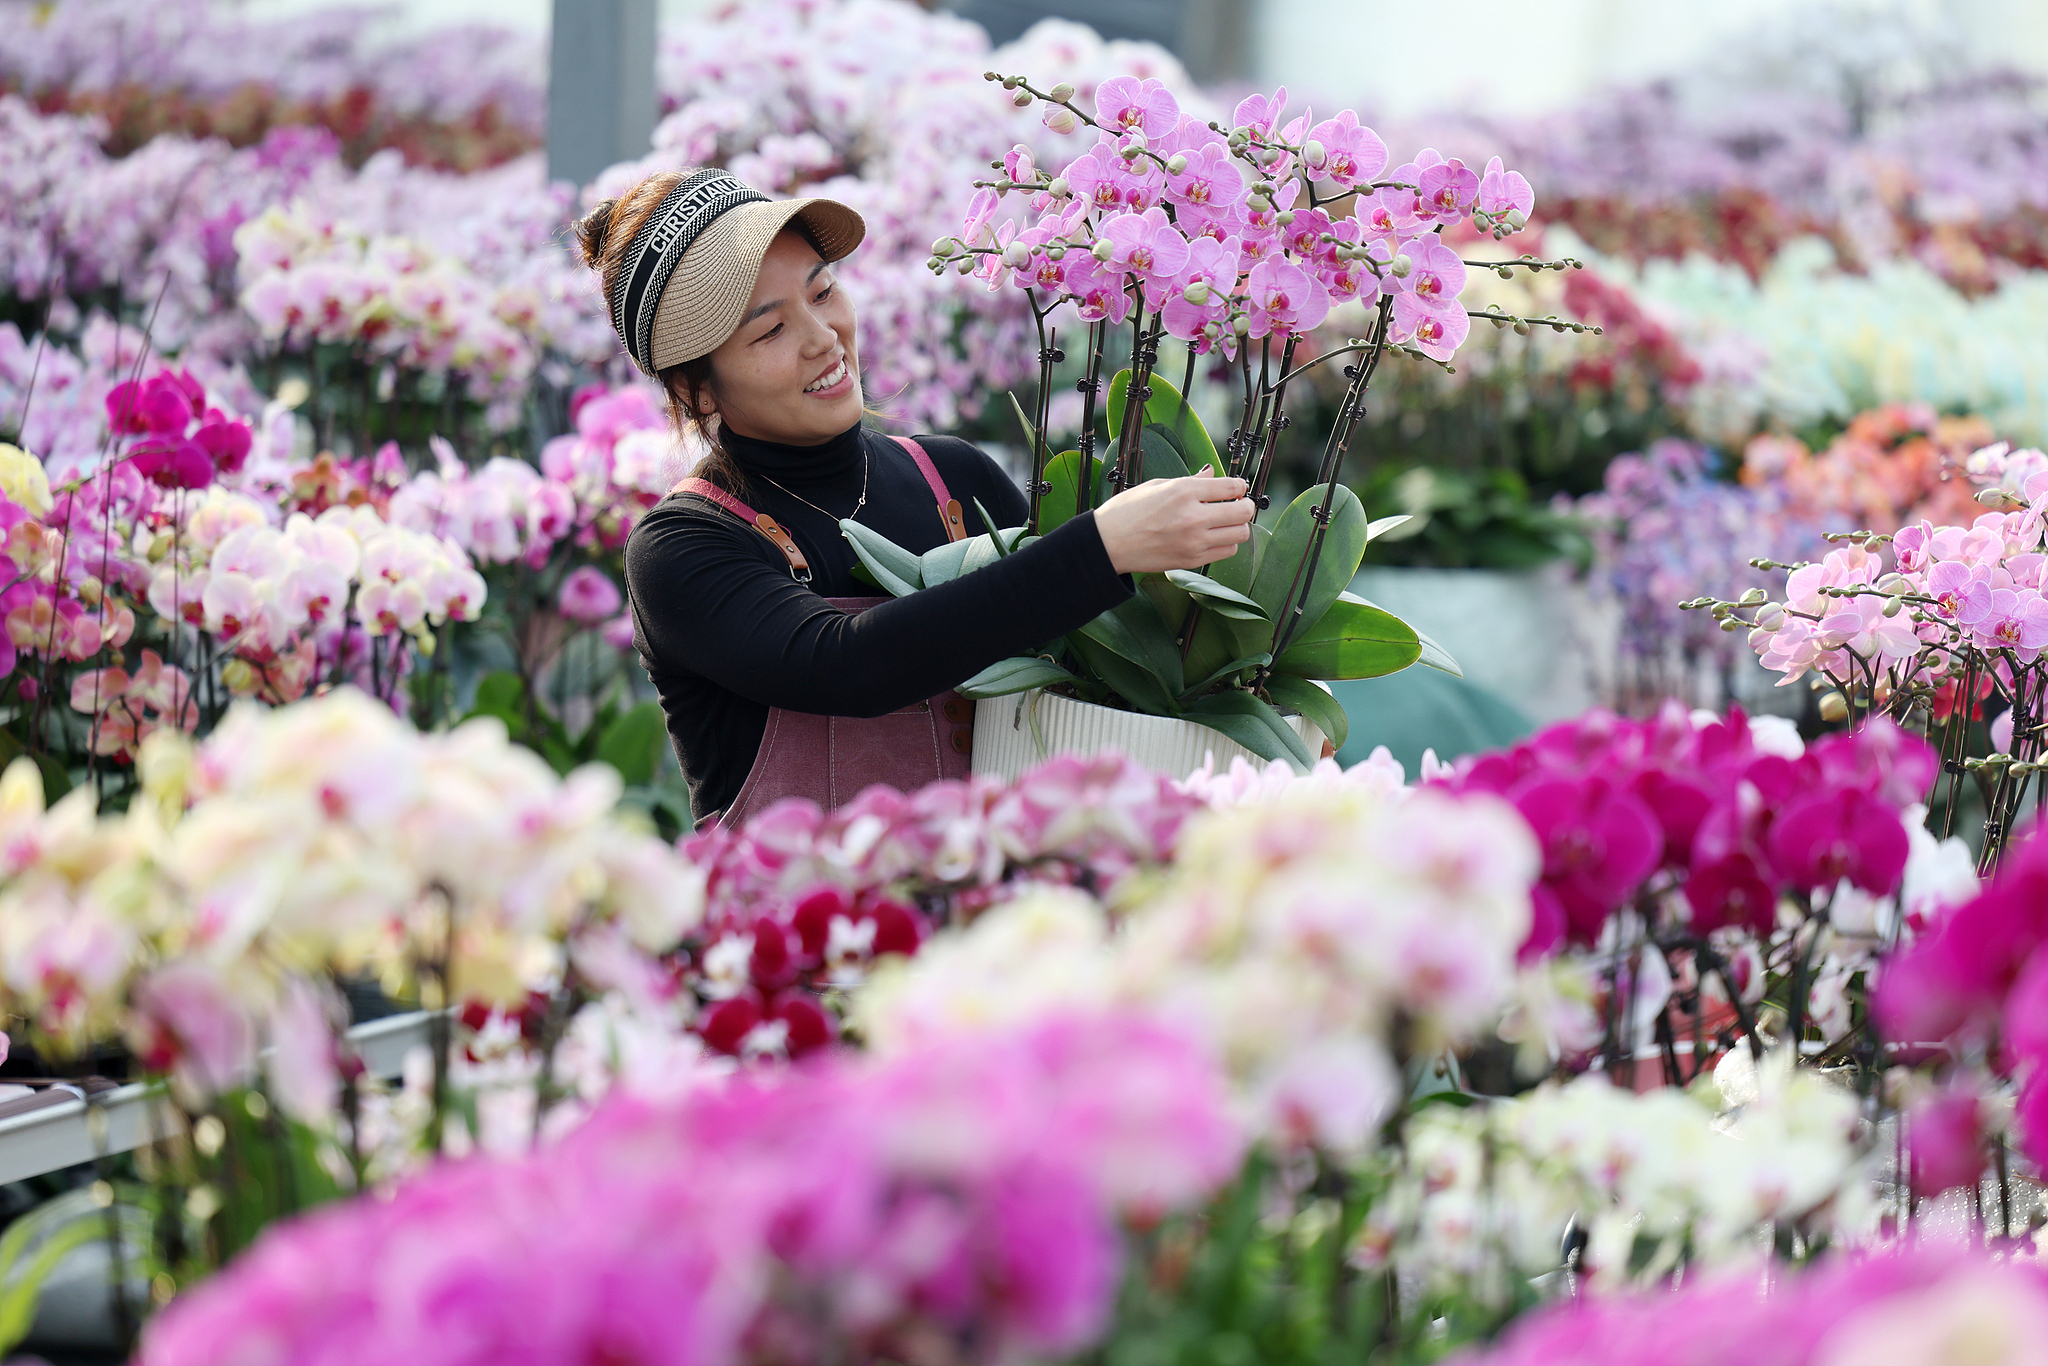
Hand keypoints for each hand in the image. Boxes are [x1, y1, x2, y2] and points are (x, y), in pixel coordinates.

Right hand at [1091, 468, 1255, 574]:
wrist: (1108, 543)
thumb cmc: (1127, 511)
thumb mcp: (1157, 485)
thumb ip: (1191, 481)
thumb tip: (1211, 474)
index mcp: (1183, 491)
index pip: (1232, 486)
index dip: (1239, 486)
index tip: (1236, 488)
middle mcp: (1193, 516)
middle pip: (1243, 511)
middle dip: (1245, 505)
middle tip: (1236, 504)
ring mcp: (1194, 541)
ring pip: (1240, 533)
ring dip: (1237, 525)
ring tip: (1224, 522)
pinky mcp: (1192, 560)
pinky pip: (1227, 551)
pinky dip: (1226, 542)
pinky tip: (1214, 536)